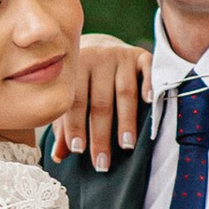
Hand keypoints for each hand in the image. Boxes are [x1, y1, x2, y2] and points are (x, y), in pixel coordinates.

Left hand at [52, 33, 151, 169]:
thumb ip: (65, 126)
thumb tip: (59, 157)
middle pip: (100, 102)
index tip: (78, 150)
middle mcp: (97, 59)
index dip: (76, 126)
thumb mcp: (70, 98)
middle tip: (102, 162)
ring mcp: (120, 55)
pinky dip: (149, 85)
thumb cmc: (81, 80)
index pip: (75, 102)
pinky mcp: (140, 55)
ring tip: (126, 146)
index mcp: (74, 69)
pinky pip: (147, 69)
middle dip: (101, 134)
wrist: (101, 45)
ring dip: (126, 120)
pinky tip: (149, 103)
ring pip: (124, 92)